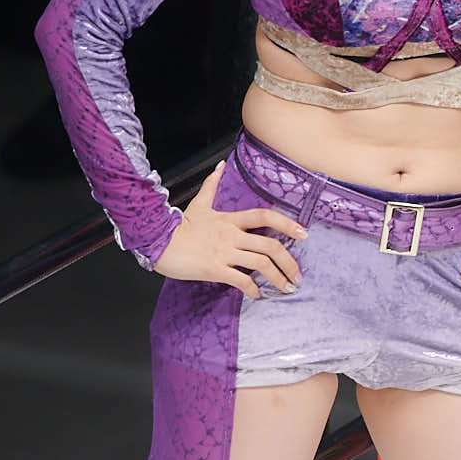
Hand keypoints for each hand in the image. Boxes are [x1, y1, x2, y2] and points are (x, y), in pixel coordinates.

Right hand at [151, 162, 305, 297]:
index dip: (287, 223)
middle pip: (270, 245)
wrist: (157, 242)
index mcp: (230, 219)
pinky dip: (253, 289)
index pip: (264, 216)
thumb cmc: (180, 225)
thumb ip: (212, 184)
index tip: (303, 233)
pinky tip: (258, 295)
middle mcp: (231, 235)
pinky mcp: (214, 269)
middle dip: (289, 262)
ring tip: (287, 288)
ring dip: (278, 278)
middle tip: (298, 276)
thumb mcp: (199, 203)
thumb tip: (221, 165)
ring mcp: (223, 252)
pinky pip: (240, 280)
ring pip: (260, 264)